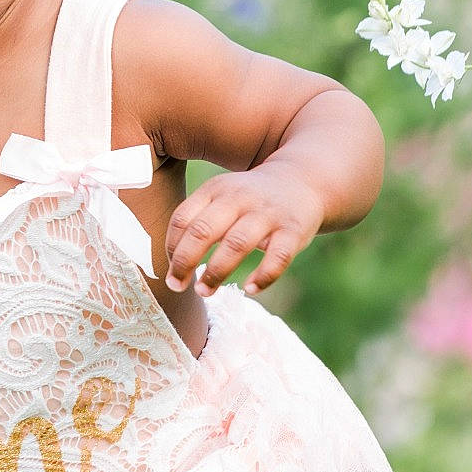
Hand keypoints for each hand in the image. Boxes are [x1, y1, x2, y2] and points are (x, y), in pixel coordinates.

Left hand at [163, 163, 324, 295]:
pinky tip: (249, 289)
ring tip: (204, 291)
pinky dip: (263, 277)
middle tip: (176, 286)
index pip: (182, 219)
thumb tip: (169, 263)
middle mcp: (239, 199)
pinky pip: (278, 258)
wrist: (302, 180)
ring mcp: (267, 214)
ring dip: (216, 272)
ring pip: (237, 244)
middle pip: (204, 231)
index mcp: (215, 189)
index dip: (170, 249)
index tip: (169, 272)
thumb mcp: (220, 196)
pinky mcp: (293, 231)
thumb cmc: (249, 199)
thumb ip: (196, 220)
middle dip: (185, 262)